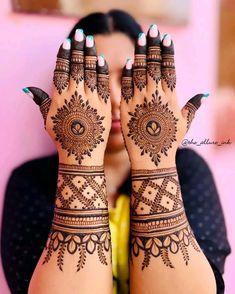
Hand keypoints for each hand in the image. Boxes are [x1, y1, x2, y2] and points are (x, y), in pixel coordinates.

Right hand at [23, 30, 110, 165]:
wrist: (81, 154)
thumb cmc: (63, 138)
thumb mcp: (47, 120)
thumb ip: (41, 102)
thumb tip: (28, 89)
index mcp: (60, 97)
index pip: (61, 70)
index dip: (64, 55)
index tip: (66, 43)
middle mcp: (75, 95)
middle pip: (76, 66)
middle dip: (78, 48)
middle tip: (80, 34)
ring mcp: (91, 99)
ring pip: (90, 71)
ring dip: (90, 54)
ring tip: (90, 41)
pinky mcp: (104, 106)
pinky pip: (104, 84)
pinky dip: (102, 71)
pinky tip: (101, 60)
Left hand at [120, 24, 207, 168]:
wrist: (151, 160)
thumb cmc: (169, 142)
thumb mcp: (185, 123)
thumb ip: (194, 106)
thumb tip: (206, 93)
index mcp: (171, 97)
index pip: (170, 68)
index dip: (168, 52)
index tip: (166, 38)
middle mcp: (156, 95)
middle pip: (155, 64)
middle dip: (154, 45)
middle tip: (152, 29)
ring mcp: (139, 100)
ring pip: (140, 71)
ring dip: (140, 53)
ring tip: (141, 38)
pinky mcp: (125, 108)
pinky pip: (125, 87)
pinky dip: (127, 74)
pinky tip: (128, 62)